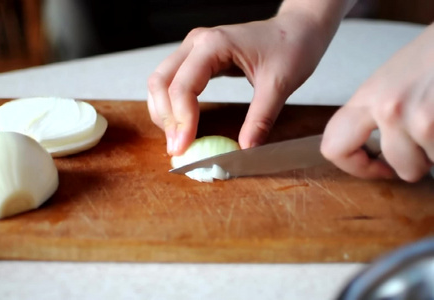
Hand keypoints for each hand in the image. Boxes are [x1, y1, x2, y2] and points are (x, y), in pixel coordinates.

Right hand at [147, 13, 332, 155]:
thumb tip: (245, 150)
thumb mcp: (279, 85)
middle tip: (177, 148)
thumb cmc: (291, 46)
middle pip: (160, 82)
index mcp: (214, 45)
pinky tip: (180, 125)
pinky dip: (170, 105)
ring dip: (163, 113)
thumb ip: (260, 118)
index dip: (181, 120)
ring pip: (160, 82)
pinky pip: (171, 82)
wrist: (298, 29)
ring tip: (176, 140)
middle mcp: (196, 43)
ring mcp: (193, 49)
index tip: (184, 147)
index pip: (183, 86)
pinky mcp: (196, 58)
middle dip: (166, 119)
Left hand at [321, 24, 433, 181]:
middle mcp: (388, 109)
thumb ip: (374, 114)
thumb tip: (372, 154)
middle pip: (399, 168)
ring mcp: (419, 120)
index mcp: (368, 96)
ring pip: (427, 165)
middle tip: (426, 139)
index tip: (377, 165)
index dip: (357, 166)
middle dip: (417, 162)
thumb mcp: (391, 79)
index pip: (334, 148)